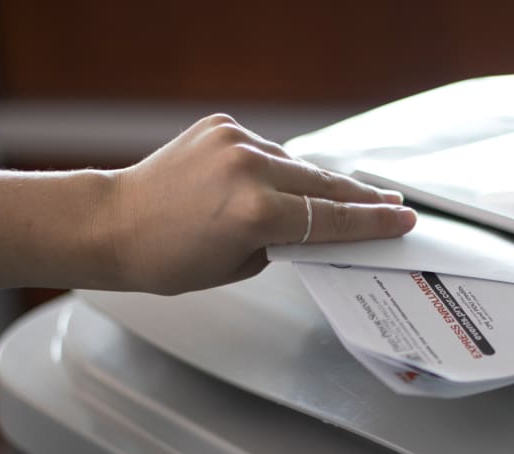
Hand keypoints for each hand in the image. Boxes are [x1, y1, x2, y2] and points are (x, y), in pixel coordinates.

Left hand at [105, 114, 415, 294]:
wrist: (112, 224)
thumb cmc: (166, 258)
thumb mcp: (241, 264)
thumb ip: (286, 242)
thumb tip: (317, 227)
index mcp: (257, 212)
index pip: (332, 219)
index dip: (371, 222)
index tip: (400, 219)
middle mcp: (249, 169)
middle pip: (324, 186)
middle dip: (359, 198)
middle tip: (390, 203)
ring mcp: (234, 143)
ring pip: (296, 166)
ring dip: (316, 185)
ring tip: (342, 198)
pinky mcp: (221, 128)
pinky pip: (267, 151)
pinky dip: (278, 169)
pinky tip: (282, 185)